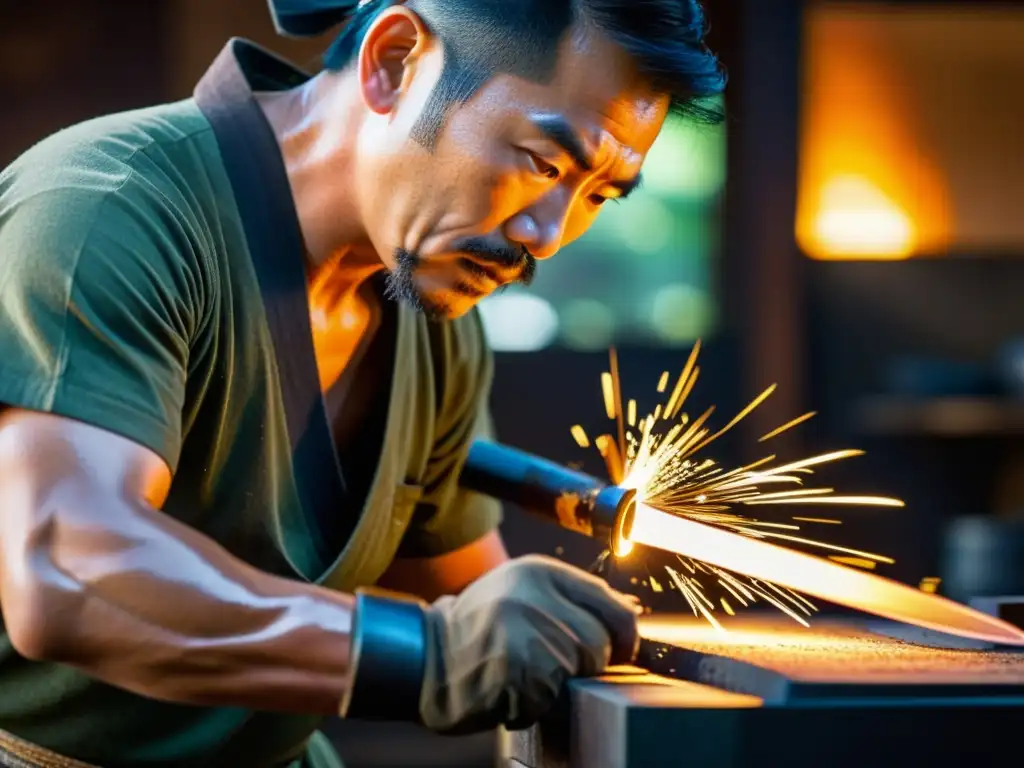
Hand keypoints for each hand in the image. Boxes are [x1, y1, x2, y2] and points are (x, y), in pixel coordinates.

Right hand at [418, 554, 639, 732]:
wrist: (426, 657)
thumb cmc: (480, 629)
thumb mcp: (524, 593)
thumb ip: (573, 599)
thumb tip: (630, 611)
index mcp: (541, 572)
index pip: (613, 606)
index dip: (623, 636)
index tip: (617, 650)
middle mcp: (535, 595)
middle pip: (599, 642)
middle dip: (584, 662)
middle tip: (549, 664)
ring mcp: (525, 631)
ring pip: (581, 670)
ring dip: (561, 683)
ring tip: (527, 673)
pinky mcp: (518, 668)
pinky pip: (554, 695)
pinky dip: (539, 702)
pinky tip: (514, 688)